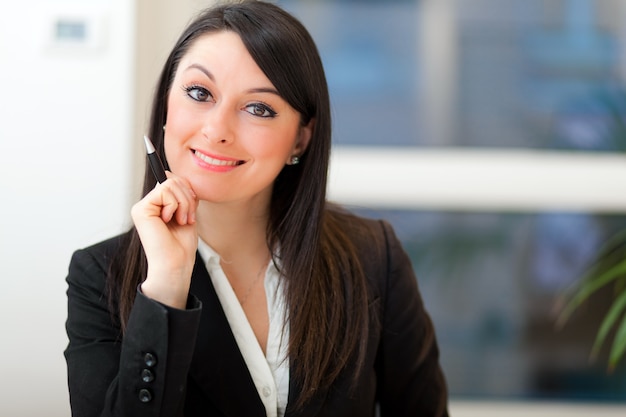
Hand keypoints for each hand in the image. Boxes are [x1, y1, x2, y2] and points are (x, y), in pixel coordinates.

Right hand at [131, 172, 197, 308]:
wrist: (176, 263)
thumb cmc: (182, 245)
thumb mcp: (186, 212)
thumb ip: (181, 194)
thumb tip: (173, 174)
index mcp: (158, 205)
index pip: (171, 180)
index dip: (186, 188)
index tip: (192, 204)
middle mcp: (148, 204)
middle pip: (172, 179)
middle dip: (188, 197)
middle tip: (188, 217)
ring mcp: (142, 207)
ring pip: (170, 183)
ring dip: (184, 202)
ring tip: (181, 220)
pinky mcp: (140, 209)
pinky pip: (164, 191)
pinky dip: (175, 205)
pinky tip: (171, 221)